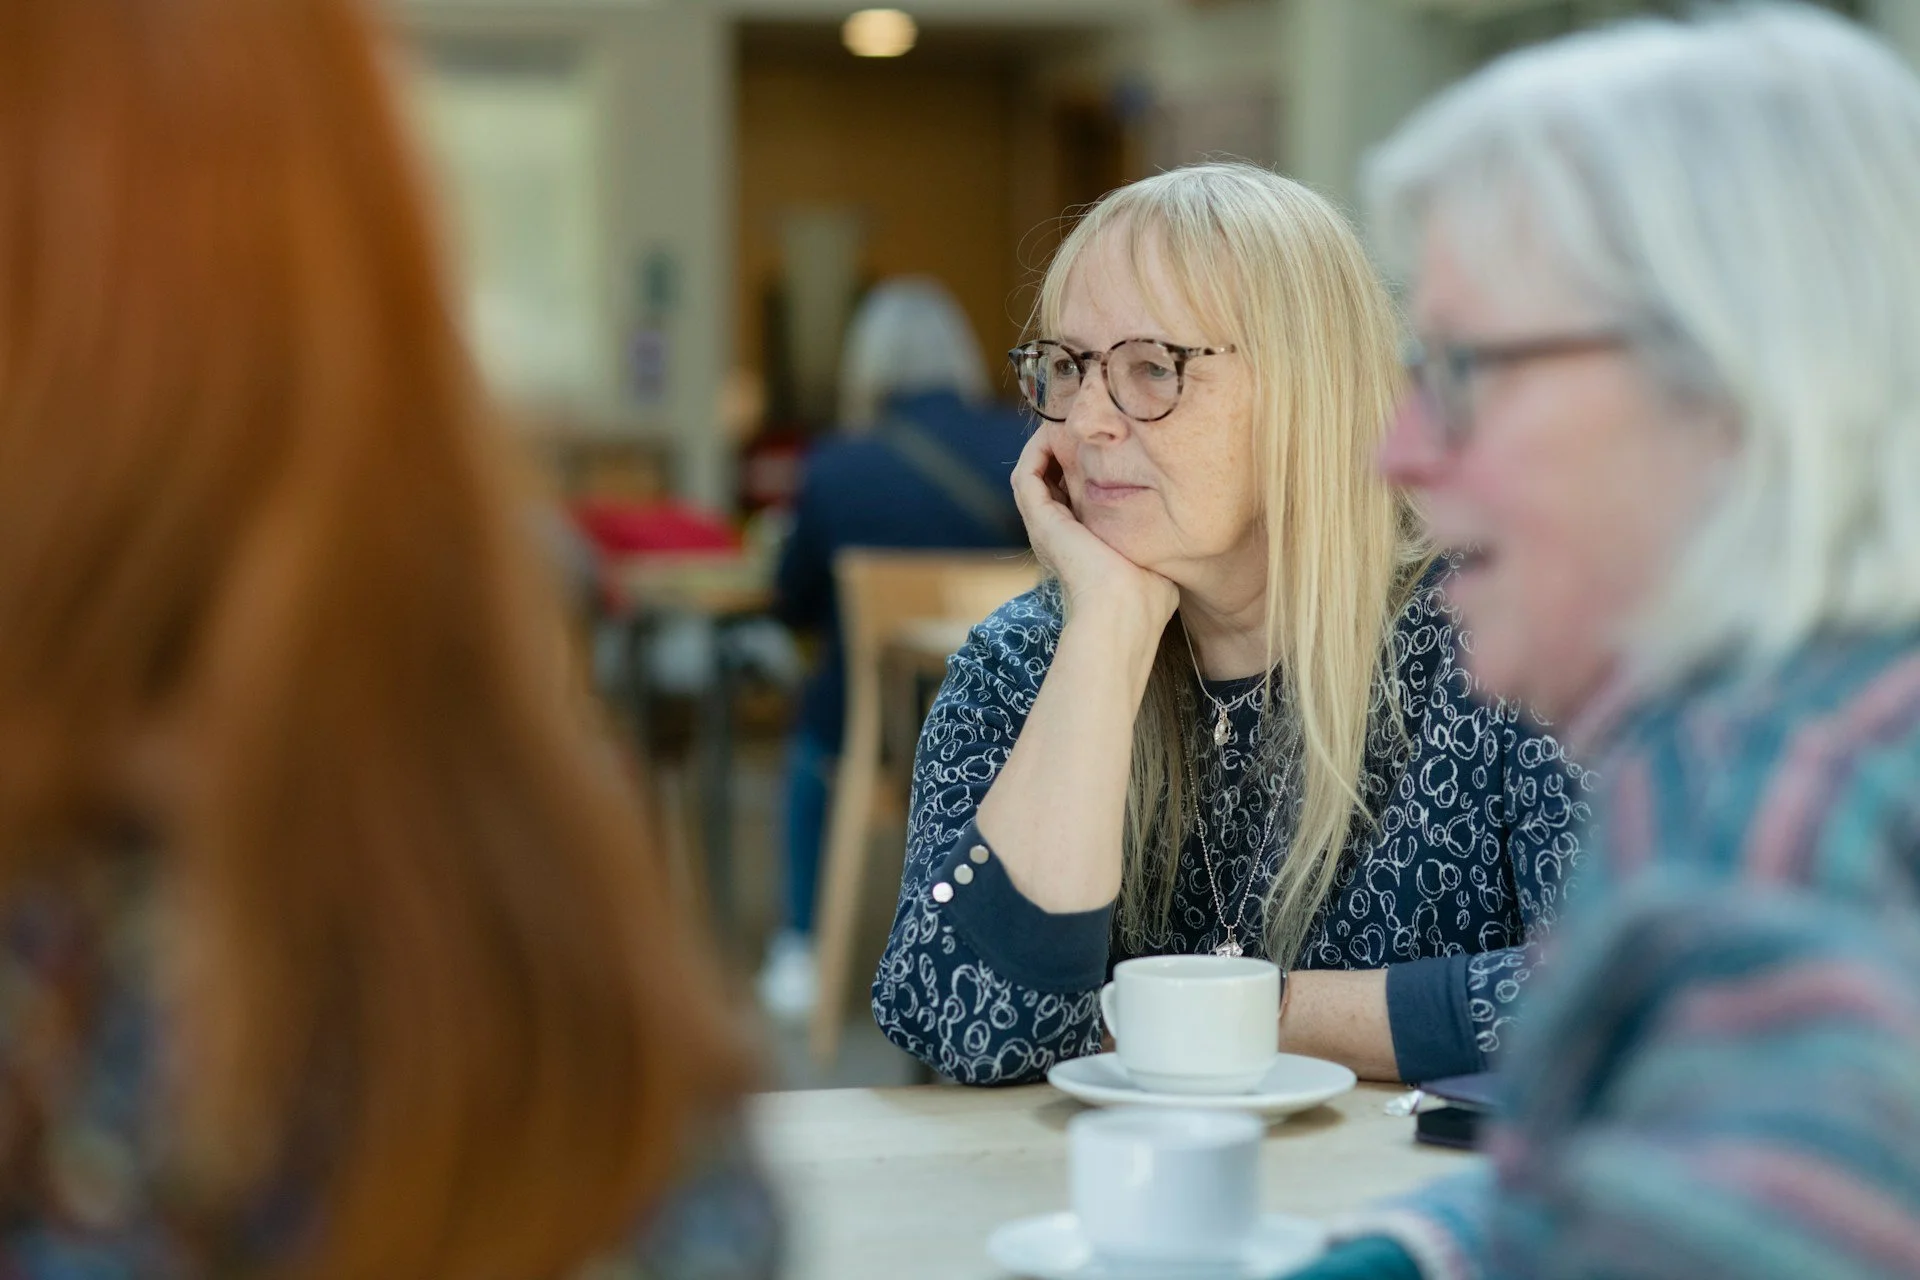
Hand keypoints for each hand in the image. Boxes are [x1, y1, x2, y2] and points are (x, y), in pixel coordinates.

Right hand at [1011, 430, 1177, 635]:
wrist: (1123, 610)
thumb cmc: (1146, 596)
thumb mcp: (1153, 558)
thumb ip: (1155, 540)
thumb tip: (1177, 530)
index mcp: (1083, 547)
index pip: (1074, 500)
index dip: (1085, 473)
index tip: (1108, 450)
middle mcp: (1059, 536)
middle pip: (1051, 484)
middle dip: (1065, 455)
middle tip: (1084, 429)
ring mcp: (1045, 527)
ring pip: (1033, 476)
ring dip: (1047, 447)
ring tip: (1068, 423)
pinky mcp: (1040, 519)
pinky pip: (1026, 474)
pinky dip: (1037, 450)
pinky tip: (1059, 432)